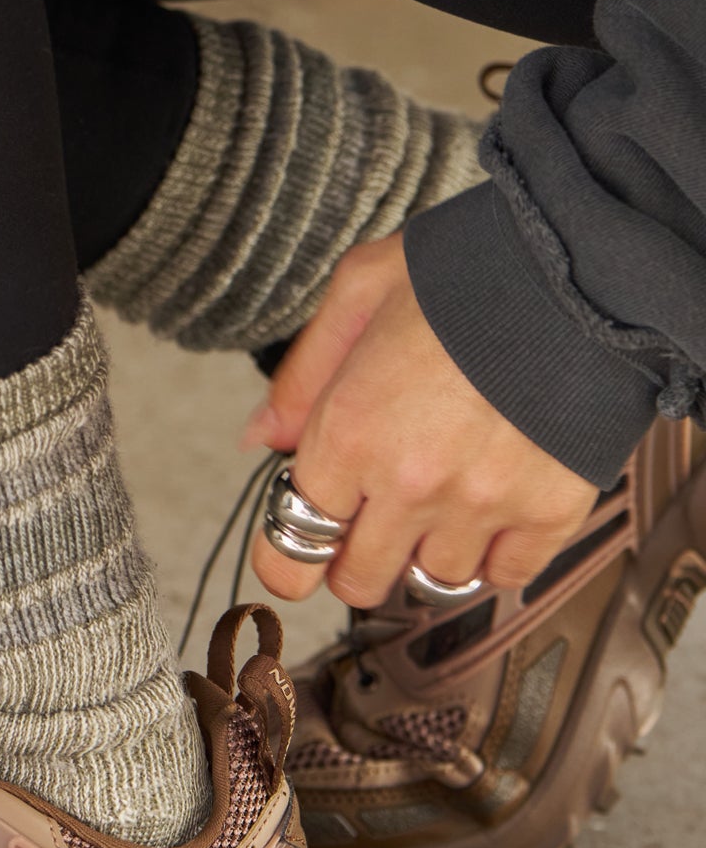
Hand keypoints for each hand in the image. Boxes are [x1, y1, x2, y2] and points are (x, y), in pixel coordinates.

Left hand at [244, 234, 597, 605]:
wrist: (583, 265)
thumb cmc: (467, 268)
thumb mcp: (360, 290)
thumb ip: (304, 375)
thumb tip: (264, 439)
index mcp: (350, 432)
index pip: (288, 554)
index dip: (286, 558)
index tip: (302, 540)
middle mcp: (410, 483)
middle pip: (359, 582)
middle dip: (353, 554)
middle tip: (371, 513)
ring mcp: (482, 505)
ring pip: (433, 582)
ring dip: (426, 550)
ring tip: (439, 497)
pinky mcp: (548, 512)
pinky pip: (504, 575)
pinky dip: (493, 554)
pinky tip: (489, 509)